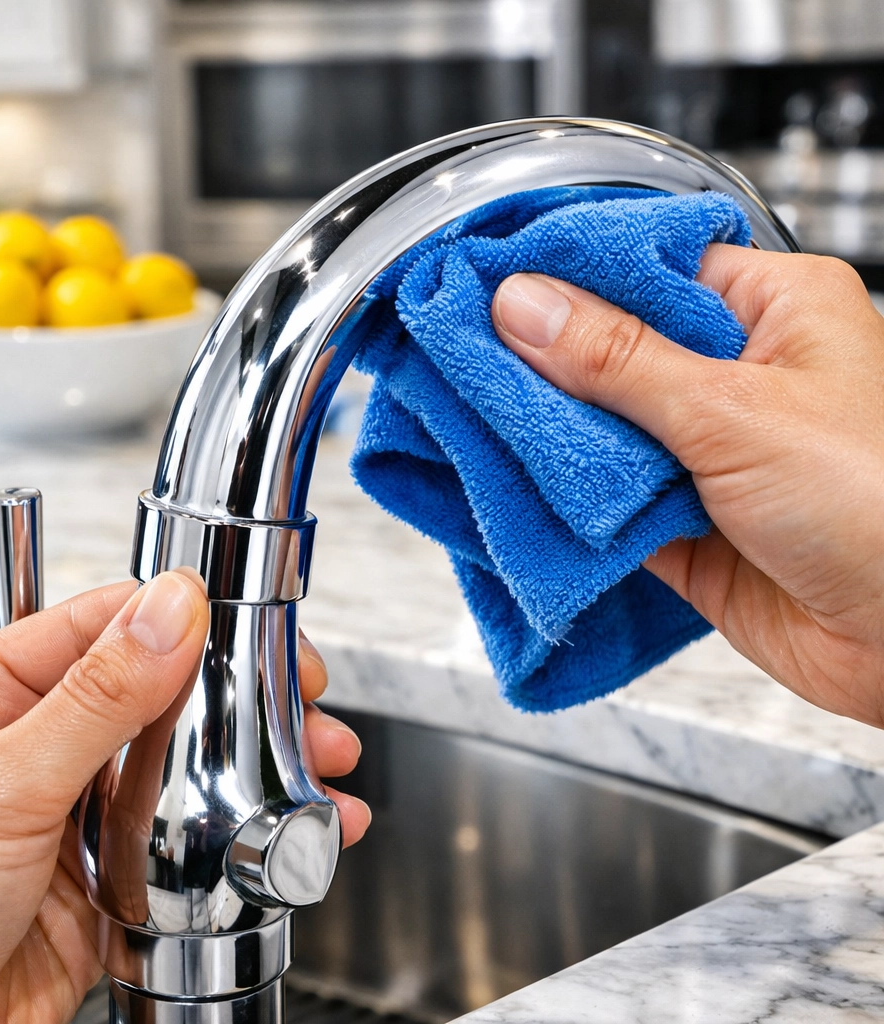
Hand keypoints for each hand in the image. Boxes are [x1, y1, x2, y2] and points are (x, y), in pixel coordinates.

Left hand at [0, 570, 367, 1023]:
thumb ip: (96, 698)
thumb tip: (172, 612)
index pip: (109, 622)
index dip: (189, 620)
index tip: (255, 631)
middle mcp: (39, 738)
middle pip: (163, 690)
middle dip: (244, 698)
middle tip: (302, 706)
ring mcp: (77, 804)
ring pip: (184, 762)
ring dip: (255, 765)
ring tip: (314, 768)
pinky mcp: (108, 866)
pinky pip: (187, 834)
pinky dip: (242, 834)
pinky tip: (282, 833)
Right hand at [492, 245, 883, 726]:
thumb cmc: (882, 505)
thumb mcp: (734, 411)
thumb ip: (619, 360)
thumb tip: (526, 307)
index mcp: (771, 312)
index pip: (645, 269)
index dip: (567, 275)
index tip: (491, 280)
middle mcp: (737, 378)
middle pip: (612, 352)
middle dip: (543, 362)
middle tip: (464, 352)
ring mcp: (706, 454)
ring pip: (600, 430)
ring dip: (548, 434)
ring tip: (472, 413)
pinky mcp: (682, 526)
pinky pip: (602, 503)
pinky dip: (561, 500)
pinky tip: (514, 481)